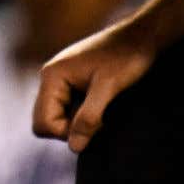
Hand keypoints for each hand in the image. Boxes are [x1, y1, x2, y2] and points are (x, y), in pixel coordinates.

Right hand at [33, 19, 158, 151]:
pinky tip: (102, 104)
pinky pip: (68, 107)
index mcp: (52, 76)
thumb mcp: (108, 88)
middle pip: (45, 120)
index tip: (95, 125)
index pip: (43, 122)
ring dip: (78, 121)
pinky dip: (83, 113)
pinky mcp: (72, 81)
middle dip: (70, 129)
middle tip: (99, 120)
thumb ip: (89, 117)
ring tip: (103, 109)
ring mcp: (60, 79)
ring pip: (58, 115)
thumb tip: (74, 147)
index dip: (67, 133)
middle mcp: (50, 77)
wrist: (140, 36)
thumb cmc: (126, 58)